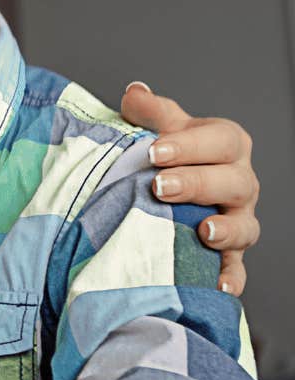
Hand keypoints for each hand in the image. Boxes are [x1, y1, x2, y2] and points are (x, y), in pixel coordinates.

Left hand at [121, 81, 259, 294]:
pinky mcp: (228, 254)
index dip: (191, 144)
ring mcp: (237, 220)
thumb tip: (134, 93)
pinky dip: (231, 277)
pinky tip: (218, 286)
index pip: (221, 140)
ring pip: (245, 227)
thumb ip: (148, 112)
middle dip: (198, 183)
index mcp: (225, 147)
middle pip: (235, 182)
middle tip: (159, 186)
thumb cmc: (163, 154)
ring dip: (226, 231)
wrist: (163, 188)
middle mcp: (239, 183)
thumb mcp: (156, 129)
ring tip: (202, 232)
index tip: (155, 150)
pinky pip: (236, 268)